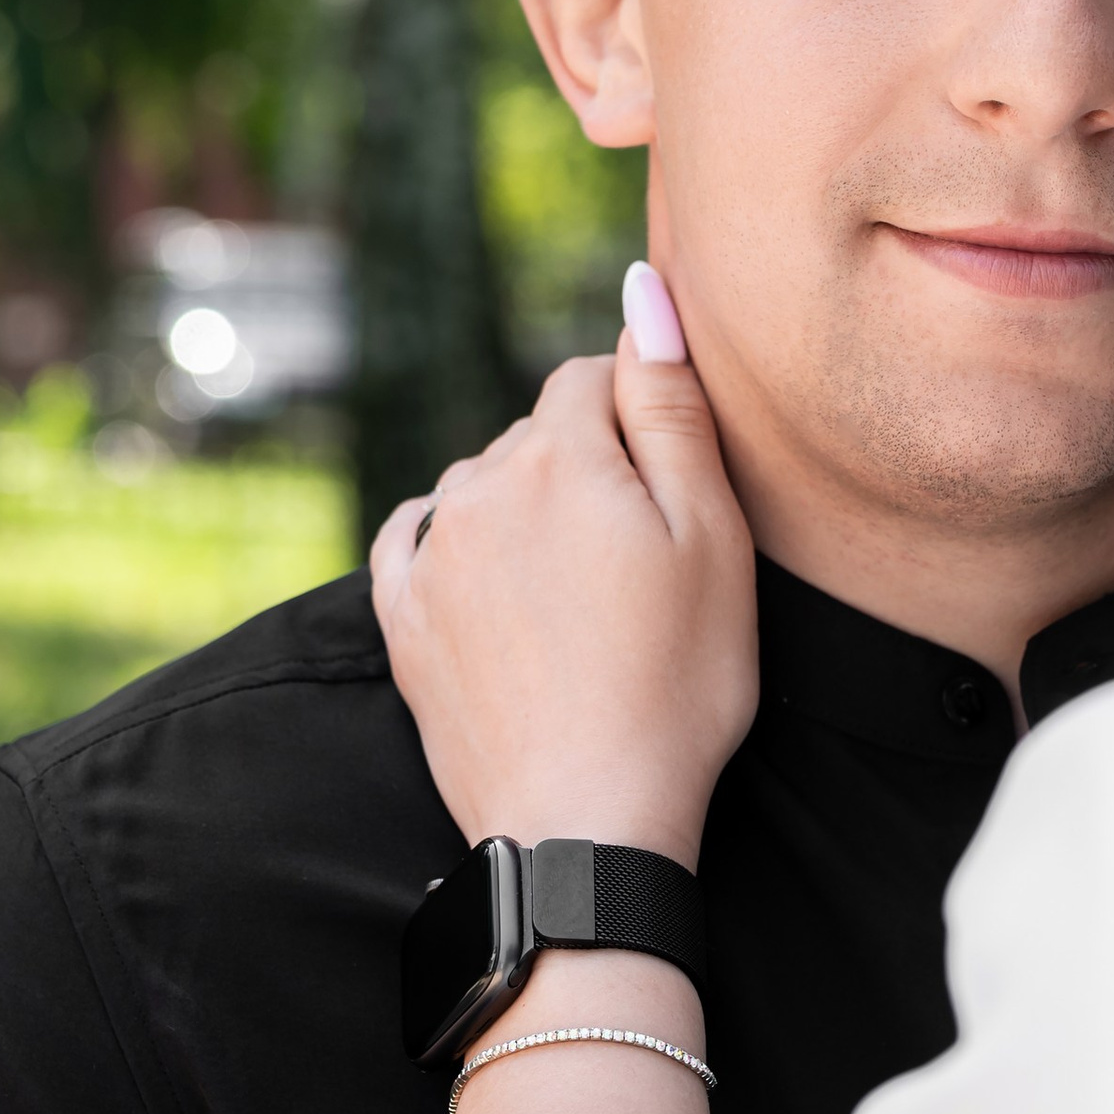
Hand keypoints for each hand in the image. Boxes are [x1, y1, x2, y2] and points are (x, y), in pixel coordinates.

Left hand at [370, 337, 758, 870]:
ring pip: (481, 486)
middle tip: (642, 561)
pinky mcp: (401, 619)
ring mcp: (429, 556)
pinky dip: (455, 543)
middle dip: (587, 468)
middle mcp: (477, 489)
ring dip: (526, 512)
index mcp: (560, 458)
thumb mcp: (712, 539)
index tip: (673, 493)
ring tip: (579, 597)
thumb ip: (672, 407)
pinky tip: (491, 579)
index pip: (591, 376)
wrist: (586, 822)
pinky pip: (416, 539)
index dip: (641, 417)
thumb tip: (644, 291)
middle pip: (537, 434)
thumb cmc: (677, 687)